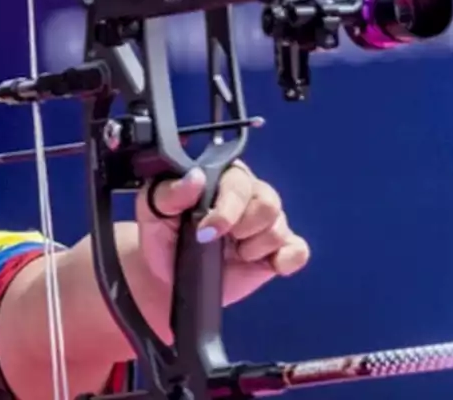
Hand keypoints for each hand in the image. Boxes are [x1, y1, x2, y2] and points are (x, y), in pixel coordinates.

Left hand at [137, 160, 310, 304]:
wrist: (167, 274)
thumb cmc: (162, 234)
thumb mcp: (154, 209)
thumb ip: (170, 192)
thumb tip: (195, 178)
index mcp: (221, 177)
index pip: (238, 181)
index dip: (227, 208)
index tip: (206, 232)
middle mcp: (250, 194)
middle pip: (268, 202)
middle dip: (242, 228)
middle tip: (217, 241)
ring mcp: (267, 223)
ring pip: (280, 227)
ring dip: (255, 246)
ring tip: (233, 253)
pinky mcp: (277, 250)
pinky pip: (298, 250)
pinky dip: (288, 259)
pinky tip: (271, 265)